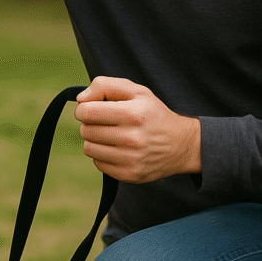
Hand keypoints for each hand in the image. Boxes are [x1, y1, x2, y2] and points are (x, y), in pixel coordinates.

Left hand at [74, 76, 200, 182]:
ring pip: (88, 148)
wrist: (181, 144)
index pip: (87, 112)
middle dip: (90, 124)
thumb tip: (80, 99)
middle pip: (85, 130)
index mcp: (133, 113)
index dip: (84, 108)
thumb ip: (105, 86)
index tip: (91, 109)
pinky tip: (117, 149)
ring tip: (111, 135)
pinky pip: (98, 164)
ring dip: (95, 140)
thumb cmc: (153, 114)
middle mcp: (132, 138)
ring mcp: (131, 159)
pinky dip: (103, 156)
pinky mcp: (129, 175)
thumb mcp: (137, 91)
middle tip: (106, 123)